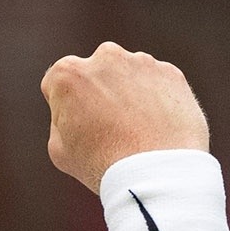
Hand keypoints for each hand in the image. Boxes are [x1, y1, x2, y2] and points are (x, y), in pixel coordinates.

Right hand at [40, 41, 209, 193]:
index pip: (58, 83)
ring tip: (135, 133)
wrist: (156, 173)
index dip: (65, 108)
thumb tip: (74, 110)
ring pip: (128, 76)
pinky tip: (156, 129)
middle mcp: (105, 56)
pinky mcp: (171, 74)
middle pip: (95, 73)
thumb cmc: (102, 164)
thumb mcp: (59, 150)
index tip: (78, 128)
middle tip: (108, 129)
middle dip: (98, 93)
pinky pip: (158, 85)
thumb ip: (61, 119)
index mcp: (68, 73)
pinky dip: (157, 101)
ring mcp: (141, 62)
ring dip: (129, 95)